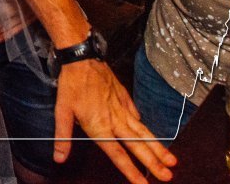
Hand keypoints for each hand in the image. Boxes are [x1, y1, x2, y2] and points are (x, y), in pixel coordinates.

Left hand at [54, 60, 176, 183]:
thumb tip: (59, 158)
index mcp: (100, 127)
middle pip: (138, 145)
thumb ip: (63, 137)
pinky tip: (147, 131)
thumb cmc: (71, 84)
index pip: (119, 155)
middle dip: (153, 162)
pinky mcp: (124, 96)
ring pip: (143, 130)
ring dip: (157, 146)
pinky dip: (142, 124)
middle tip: (168, 177)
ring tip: (170, 160)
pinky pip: (135, 113)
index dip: (132, 172)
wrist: (82, 57)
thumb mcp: (61, 111)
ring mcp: (122, 107)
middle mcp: (115, 119)